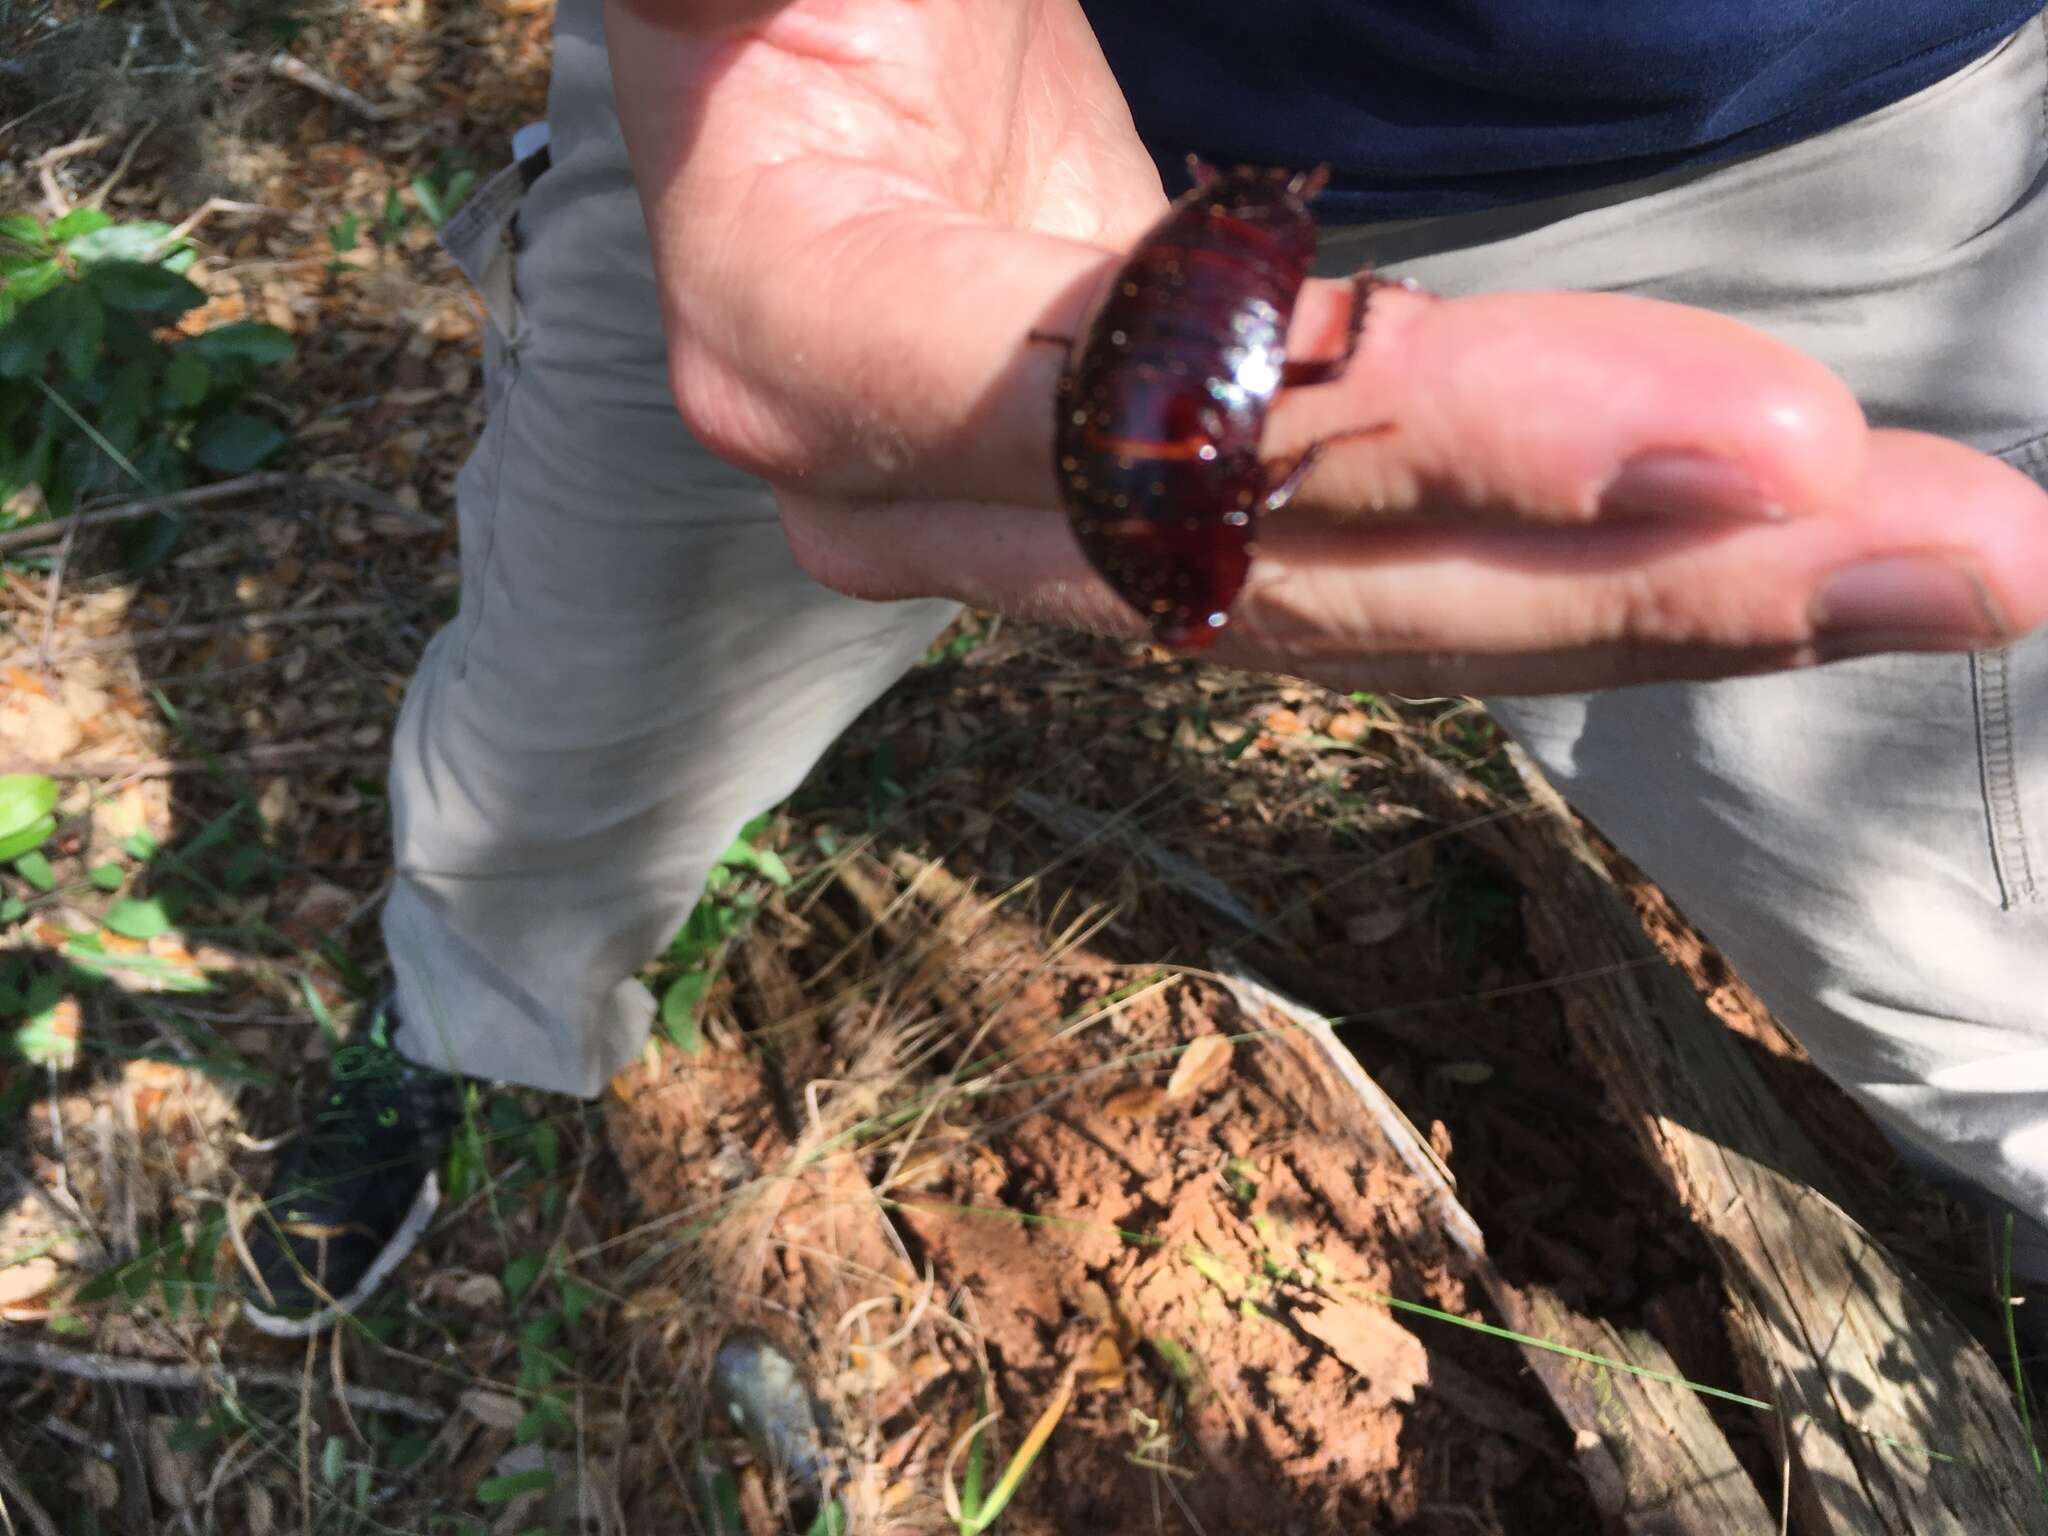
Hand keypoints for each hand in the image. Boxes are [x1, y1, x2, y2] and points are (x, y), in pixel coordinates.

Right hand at [608, 0, 2047, 695]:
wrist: (819, 38)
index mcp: (798, 308)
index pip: (1132, 415)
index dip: (1419, 439)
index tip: (1742, 438)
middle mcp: (893, 483)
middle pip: (1286, 574)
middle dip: (1623, 572)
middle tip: (1960, 560)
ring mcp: (1014, 528)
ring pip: (1356, 611)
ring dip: (1656, 598)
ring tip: (1944, 575)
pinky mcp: (1130, 522)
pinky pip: (1369, 573)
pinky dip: (1575, 562)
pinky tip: (1771, 555)